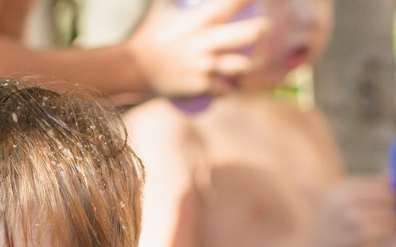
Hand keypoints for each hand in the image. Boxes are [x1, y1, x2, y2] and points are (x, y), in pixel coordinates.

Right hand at [128, 0, 267, 97]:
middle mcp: (205, 42)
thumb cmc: (149, 34)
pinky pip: (227, 89)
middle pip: (251, 33)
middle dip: (262, 30)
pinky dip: (231, 87)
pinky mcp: (200, 87)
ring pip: (244, 65)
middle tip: (263, 30)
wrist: (132, 67)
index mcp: (199, 20)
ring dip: (252, 64)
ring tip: (253, 61)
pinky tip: (232, 83)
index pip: (234, 2)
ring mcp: (204, 67)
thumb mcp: (162, 7)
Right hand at [312, 175, 395, 246]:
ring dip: (394, 222)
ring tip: (393, 226)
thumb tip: (392, 172)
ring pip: (387, 215)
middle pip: (387, 197)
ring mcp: (346, 219)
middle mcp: (343, 200)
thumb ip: (364, 187)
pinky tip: (386, 236)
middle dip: (395, 207)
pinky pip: (381, 232)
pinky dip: (388, 234)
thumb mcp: (339, 199)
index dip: (391, 194)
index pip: (381, 184)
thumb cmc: (330, 225)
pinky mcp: (352, 237)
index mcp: (342, 187)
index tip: (391, 205)